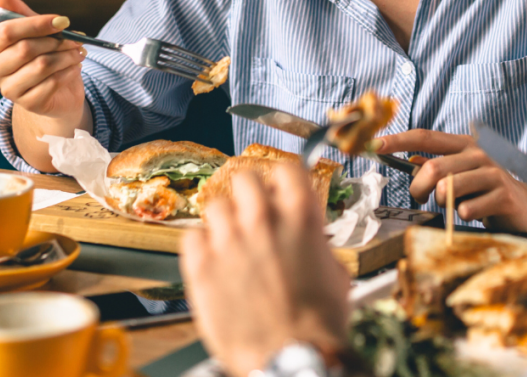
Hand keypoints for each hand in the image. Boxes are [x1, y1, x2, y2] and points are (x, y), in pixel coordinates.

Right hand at [0, 0, 86, 124]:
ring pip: (41, 65)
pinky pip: (52, 83)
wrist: (58, 90)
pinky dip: (69, 71)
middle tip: (75, 38)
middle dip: (56, 41)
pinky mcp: (28, 104)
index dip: (35, 23)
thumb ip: (18, 12)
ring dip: (66, 55)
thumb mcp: (35, 30)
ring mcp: (8, 90)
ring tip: (78, 51)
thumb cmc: (43, 54)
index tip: (62, 20)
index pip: (5, 31)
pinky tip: (75, 67)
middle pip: (25, 49)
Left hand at [181, 165, 351, 376]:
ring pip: (215, 204)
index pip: (287, 168)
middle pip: (245, 178)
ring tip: (231, 239)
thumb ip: (317, 246)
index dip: (284, 179)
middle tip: (253, 212)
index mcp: (300, 215)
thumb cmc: (316, 324)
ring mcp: (228, 241)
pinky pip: (191, 235)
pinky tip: (212, 258)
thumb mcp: (335, 273)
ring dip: (224, 218)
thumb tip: (311, 243)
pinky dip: (200, 243)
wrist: (291, 358)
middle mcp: (262, 219)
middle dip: (250, 193)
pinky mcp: (201, 266)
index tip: (281, 189)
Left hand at [375, 130, 526, 234]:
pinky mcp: (502, 196)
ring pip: (448, 188)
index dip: (399, 139)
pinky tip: (473, 214)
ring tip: (451, 206)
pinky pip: (467, 209)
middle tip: (420, 198)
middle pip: (433, 167)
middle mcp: (478, 154)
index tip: (374, 144)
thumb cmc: (488, 191)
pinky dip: (462, 216)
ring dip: (441, 202)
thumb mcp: (462, 174)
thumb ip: (439, 166)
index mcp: (464, 145)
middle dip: (418, 188)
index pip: (426, 136)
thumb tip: (410, 159)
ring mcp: (492, 174)